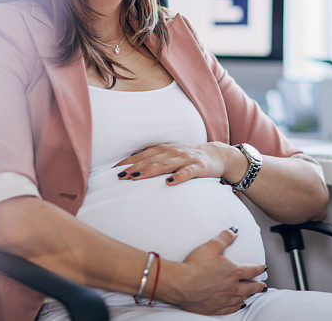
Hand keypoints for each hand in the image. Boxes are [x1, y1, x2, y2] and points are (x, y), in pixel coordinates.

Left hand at [114, 141, 244, 184]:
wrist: (217, 155)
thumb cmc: (189, 158)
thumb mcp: (171, 155)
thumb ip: (155, 158)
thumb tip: (133, 165)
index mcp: (165, 148)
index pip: (143, 154)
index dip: (129, 161)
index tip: (114, 170)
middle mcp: (174, 151)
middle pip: (151, 159)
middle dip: (135, 167)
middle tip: (120, 176)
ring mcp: (186, 159)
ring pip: (165, 164)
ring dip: (150, 171)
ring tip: (136, 177)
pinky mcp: (199, 167)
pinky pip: (188, 172)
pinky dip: (178, 176)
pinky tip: (169, 182)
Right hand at [167, 227, 266, 314]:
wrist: (181, 284)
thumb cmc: (196, 265)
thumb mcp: (212, 246)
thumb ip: (225, 238)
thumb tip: (234, 231)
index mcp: (233, 272)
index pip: (251, 270)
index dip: (259, 268)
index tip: (263, 268)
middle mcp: (231, 288)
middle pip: (249, 287)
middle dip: (257, 286)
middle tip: (262, 285)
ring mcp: (223, 299)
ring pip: (240, 299)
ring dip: (248, 296)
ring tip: (251, 295)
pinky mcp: (213, 308)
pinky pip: (230, 309)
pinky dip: (236, 306)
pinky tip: (238, 305)